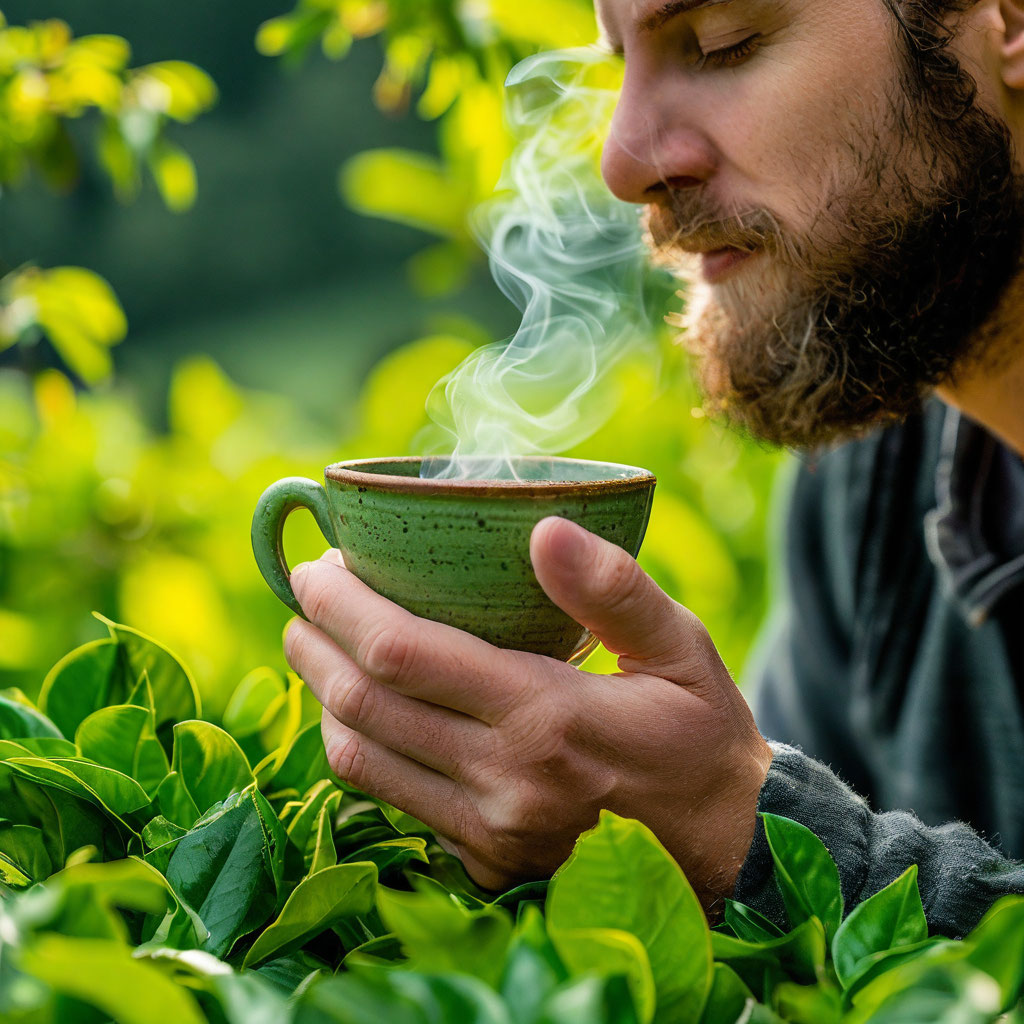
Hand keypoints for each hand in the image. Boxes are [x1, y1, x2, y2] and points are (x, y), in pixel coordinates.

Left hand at [283, 517, 772, 910]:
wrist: (722, 839)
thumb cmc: (698, 726)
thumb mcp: (680, 645)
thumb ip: (614, 588)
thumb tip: (542, 529)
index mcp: (546, 718)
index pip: (403, 653)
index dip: (344, 603)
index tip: (320, 564)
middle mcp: (504, 782)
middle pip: (362, 704)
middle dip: (314, 641)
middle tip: (304, 594)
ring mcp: (489, 831)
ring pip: (359, 759)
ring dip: (321, 695)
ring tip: (316, 642)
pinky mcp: (484, 858)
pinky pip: (387, 799)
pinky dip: (355, 745)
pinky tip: (361, 706)